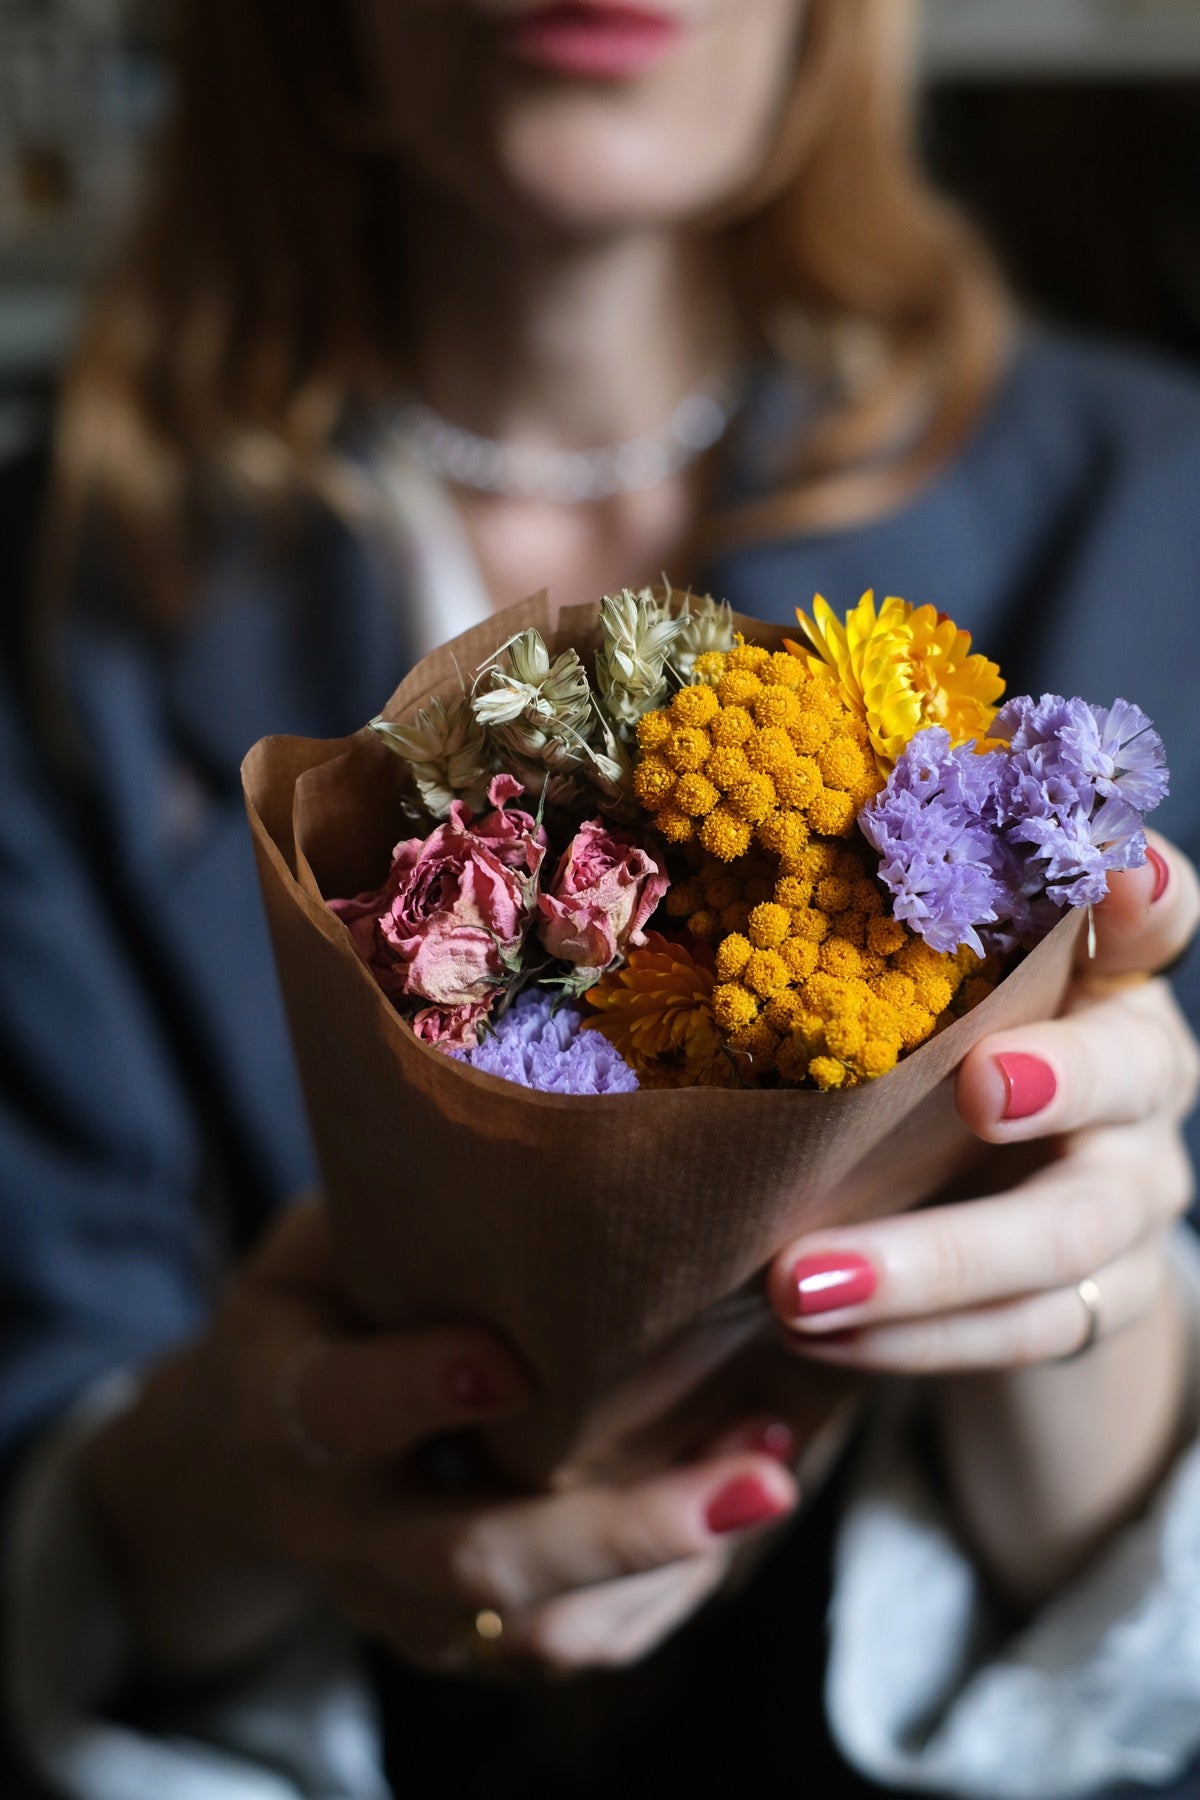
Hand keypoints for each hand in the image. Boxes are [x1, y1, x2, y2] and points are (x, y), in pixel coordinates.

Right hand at [86, 1200, 797, 1679]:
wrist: (249, 1451)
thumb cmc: (313, 1302)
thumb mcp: (320, 1241)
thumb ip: (393, 1213)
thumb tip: (514, 1102)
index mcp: (285, 1410)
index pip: (344, 1409)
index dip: (420, 1387)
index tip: (514, 1360)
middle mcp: (338, 1527)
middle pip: (470, 1554)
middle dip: (615, 1526)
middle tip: (756, 1474)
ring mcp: (398, 1598)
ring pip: (534, 1623)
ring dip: (664, 1562)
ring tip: (773, 1479)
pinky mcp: (461, 1635)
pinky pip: (565, 1643)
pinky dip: (661, 1592)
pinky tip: (744, 1509)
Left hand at [766, 831, 1199, 1372]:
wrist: (1009, 1235)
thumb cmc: (936, 1074)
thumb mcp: (928, 1011)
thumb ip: (896, 965)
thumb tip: (747, 893)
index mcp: (1103, 979)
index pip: (1154, 917)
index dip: (1146, 894)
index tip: (1119, 875)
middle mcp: (1143, 1073)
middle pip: (1128, 1071)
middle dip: (1057, 1078)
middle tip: (978, 1086)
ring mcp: (1137, 1194)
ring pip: (1066, 1231)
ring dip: (932, 1263)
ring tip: (800, 1285)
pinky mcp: (1113, 1299)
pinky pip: (1027, 1329)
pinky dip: (919, 1337)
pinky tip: (827, 1333)